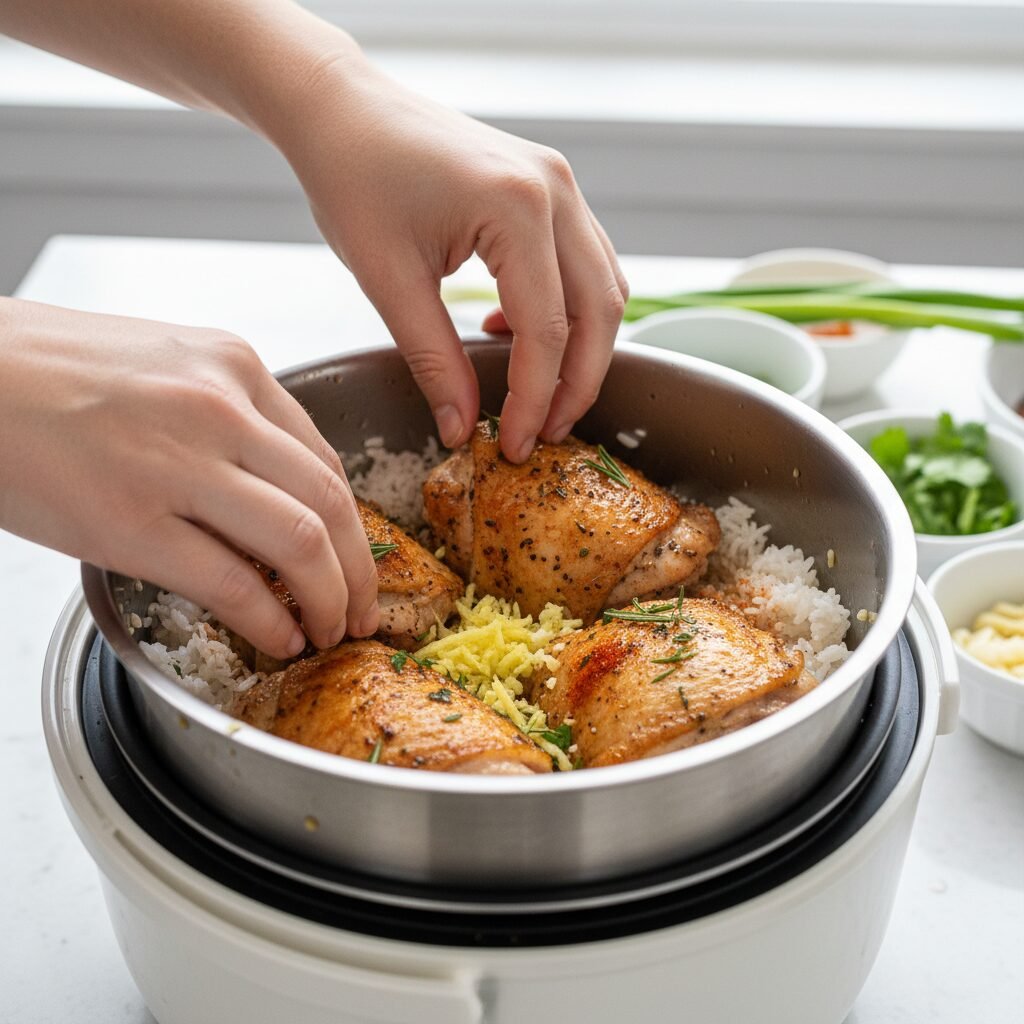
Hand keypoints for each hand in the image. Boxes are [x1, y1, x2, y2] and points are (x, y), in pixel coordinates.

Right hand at [0, 298, 377, 657]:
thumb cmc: (46, 368)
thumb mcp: (163, 364)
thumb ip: (227, 414)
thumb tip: (273, 486)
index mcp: (233, 367)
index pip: (327, 460)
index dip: (354, 525)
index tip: (359, 560)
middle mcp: (220, 409)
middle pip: (331, 505)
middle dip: (360, 573)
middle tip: (365, 611)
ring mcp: (177, 465)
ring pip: (300, 544)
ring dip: (329, 601)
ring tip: (331, 631)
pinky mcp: (128, 522)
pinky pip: (232, 583)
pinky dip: (270, 621)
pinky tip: (280, 637)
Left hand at [269, 55, 627, 462]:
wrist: (342, 107)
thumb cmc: (354, 178)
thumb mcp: (388, 280)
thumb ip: (434, 360)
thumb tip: (462, 427)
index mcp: (518, 207)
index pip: (547, 330)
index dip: (532, 400)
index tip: (512, 446)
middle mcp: (557, 190)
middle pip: (600, 312)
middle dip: (575, 384)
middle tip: (542, 434)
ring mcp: (561, 183)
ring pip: (605, 288)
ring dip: (581, 350)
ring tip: (539, 397)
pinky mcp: (551, 187)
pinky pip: (584, 263)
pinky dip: (567, 310)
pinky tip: (513, 332)